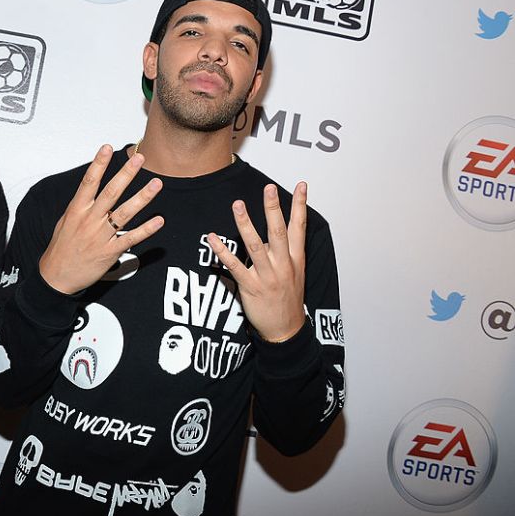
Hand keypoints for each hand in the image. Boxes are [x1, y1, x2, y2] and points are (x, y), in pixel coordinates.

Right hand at [39, 145, 163, 294]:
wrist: (56, 276)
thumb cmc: (61, 247)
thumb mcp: (65, 221)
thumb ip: (81, 205)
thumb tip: (91, 188)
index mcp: (77, 210)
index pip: (89, 182)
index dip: (98, 164)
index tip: (107, 147)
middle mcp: (90, 220)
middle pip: (111, 192)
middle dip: (126, 174)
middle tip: (139, 159)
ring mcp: (101, 236)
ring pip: (125, 213)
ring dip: (142, 197)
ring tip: (156, 183)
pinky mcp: (110, 252)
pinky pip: (131, 238)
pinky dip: (146, 229)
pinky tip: (159, 220)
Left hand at [208, 182, 306, 341]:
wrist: (286, 330)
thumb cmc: (287, 298)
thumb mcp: (294, 272)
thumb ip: (283, 251)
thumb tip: (269, 232)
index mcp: (295, 259)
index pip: (299, 227)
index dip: (301, 205)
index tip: (302, 185)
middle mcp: (283, 265)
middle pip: (278, 232)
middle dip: (273, 209)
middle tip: (269, 188)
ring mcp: (268, 276)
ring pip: (255, 246)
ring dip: (245, 224)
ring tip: (237, 205)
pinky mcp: (251, 287)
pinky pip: (235, 266)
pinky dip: (222, 251)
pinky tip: (213, 238)